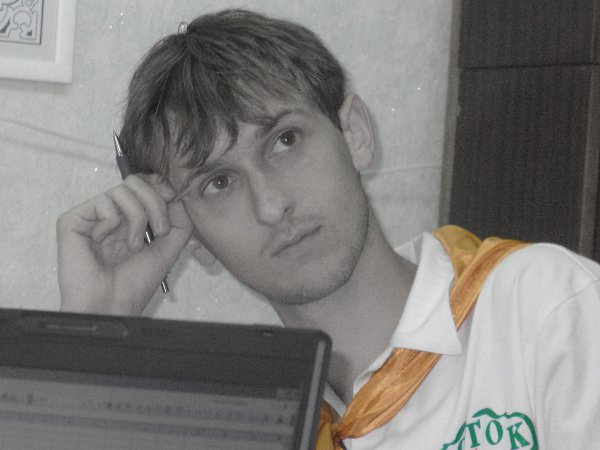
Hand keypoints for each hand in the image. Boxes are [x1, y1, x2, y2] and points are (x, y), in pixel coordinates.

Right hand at [56, 174, 192, 314]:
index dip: (162, 187)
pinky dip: (113, 222)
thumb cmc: (136, 281)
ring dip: (138, 217)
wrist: (111, 304)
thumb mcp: (169, 247)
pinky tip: (105, 241)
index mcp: (133, 217)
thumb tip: (175, 193)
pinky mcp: (73, 219)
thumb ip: (180, 219)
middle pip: (138, 181)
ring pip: (124, 189)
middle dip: (156, 203)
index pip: (148, 183)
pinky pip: (104, 202)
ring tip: (133, 245)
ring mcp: (93, 215)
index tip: (173, 200)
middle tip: (158, 231)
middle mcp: (113, 212)